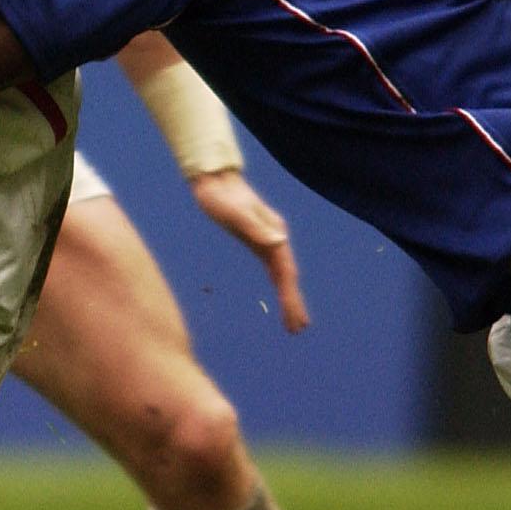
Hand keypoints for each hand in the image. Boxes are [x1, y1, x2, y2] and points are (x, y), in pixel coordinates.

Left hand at [190, 169, 308, 330]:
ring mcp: (268, 238)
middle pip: (288, 276)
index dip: (290, 297)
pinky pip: (273, 268)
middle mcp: (276, 237)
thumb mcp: (235, 214)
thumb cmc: (220, 197)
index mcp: (274, 233)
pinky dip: (278, 284)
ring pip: (282, 273)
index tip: (295, 318)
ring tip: (293, 322)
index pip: (286, 272)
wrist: (213, 180)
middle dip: (293, 303)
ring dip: (288, 297)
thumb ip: (255, 227)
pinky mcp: (258, 239)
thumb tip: (279, 243)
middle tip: (297, 330)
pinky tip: (281, 295)